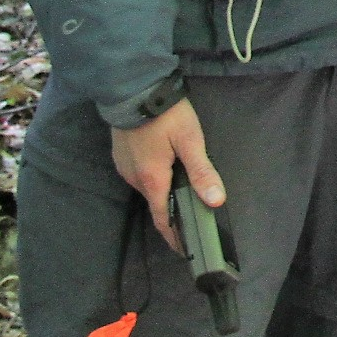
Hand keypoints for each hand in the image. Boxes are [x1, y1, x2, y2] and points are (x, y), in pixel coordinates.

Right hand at [110, 99, 223, 255]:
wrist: (132, 87)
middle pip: (156, 203)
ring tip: (182, 192)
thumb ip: (202, 171)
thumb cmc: (164, 113)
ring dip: (163, 192)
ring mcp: (125, 166)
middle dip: (171, 213)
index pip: (163, 219)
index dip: (174, 236)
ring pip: (147, 187)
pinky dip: (153, 177)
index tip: (185, 250)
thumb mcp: (190, 140)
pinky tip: (166, 167)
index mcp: (152, 179)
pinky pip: (139, 173)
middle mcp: (134, 178)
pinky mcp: (121, 154)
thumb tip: (215, 201)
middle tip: (192, 217)